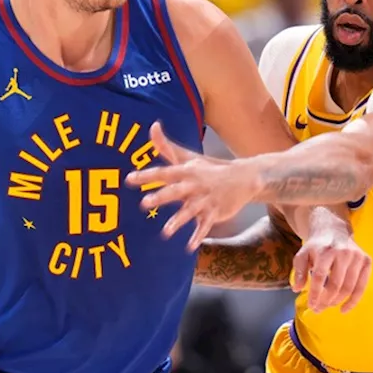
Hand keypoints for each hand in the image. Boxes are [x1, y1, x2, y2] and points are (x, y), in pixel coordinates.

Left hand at [125, 122, 258, 248]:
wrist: (243, 178)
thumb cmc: (208, 168)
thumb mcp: (187, 157)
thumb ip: (166, 145)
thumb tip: (152, 125)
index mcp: (186, 171)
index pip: (163, 173)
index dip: (146, 175)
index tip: (129, 179)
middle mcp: (194, 185)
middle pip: (175, 191)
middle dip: (161, 197)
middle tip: (144, 203)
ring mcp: (205, 200)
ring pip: (189, 211)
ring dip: (178, 221)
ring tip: (165, 232)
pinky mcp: (214, 212)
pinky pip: (204, 226)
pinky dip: (198, 236)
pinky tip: (189, 247)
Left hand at [291, 221, 370, 312]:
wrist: (334, 230)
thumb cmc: (316, 246)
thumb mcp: (302, 255)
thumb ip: (298, 271)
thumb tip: (296, 289)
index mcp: (325, 251)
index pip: (320, 277)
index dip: (315, 293)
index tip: (311, 305)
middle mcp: (343, 253)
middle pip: (336, 284)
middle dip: (326, 300)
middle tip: (318, 309)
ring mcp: (357, 257)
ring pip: (349, 287)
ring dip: (337, 301)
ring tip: (327, 306)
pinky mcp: (367, 261)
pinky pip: (362, 286)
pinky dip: (353, 300)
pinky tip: (344, 309)